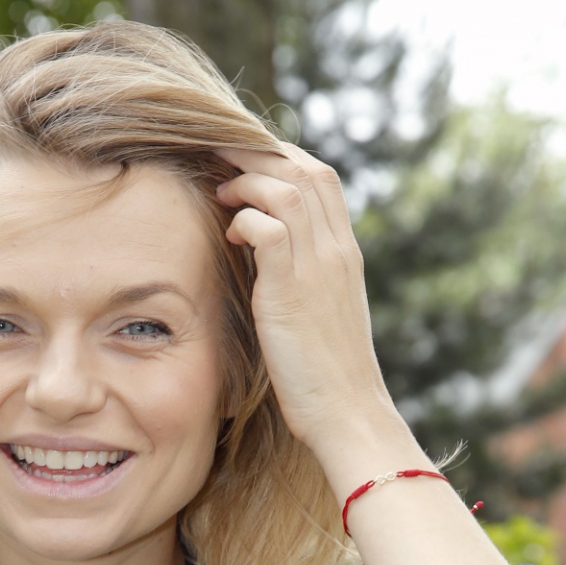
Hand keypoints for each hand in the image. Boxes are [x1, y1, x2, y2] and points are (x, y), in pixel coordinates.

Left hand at [214, 145, 394, 449]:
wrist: (347, 411)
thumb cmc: (325, 370)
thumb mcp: (319, 311)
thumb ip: (300, 275)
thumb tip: (264, 252)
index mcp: (344, 252)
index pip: (321, 177)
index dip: (281, 156)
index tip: (246, 159)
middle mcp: (336, 250)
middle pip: (304, 169)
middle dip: (257, 153)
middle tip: (218, 154)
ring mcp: (318, 267)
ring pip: (287, 189)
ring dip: (247, 181)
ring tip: (220, 192)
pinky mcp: (293, 291)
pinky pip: (269, 228)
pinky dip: (245, 220)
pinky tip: (231, 235)